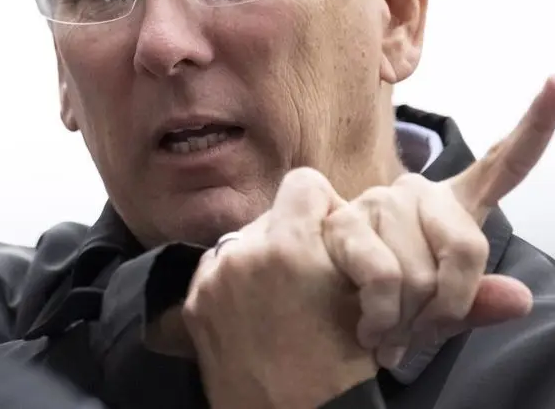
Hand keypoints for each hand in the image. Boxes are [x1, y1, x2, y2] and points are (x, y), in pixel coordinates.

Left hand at [176, 167, 376, 408]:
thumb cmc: (339, 369)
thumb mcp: (361, 297)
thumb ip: (342, 244)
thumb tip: (334, 215)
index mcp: (289, 246)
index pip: (304, 184)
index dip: (323, 206)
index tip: (330, 236)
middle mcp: (242, 253)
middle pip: (271, 215)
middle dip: (293, 237)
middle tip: (309, 276)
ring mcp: (211, 279)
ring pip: (243, 242)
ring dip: (263, 259)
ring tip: (281, 300)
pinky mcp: (193, 303)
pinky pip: (218, 272)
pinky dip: (236, 285)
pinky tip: (255, 315)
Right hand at [321, 76, 554, 367]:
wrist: (319, 306)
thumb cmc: (389, 307)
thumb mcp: (440, 314)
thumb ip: (478, 305)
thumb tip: (521, 299)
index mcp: (454, 208)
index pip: (505, 164)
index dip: (535, 125)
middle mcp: (419, 192)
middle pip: (469, 246)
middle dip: (450, 303)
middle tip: (421, 332)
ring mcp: (381, 201)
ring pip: (423, 272)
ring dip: (408, 318)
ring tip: (387, 326)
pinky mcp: (344, 219)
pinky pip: (384, 275)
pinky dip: (383, 315)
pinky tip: (369, 325)